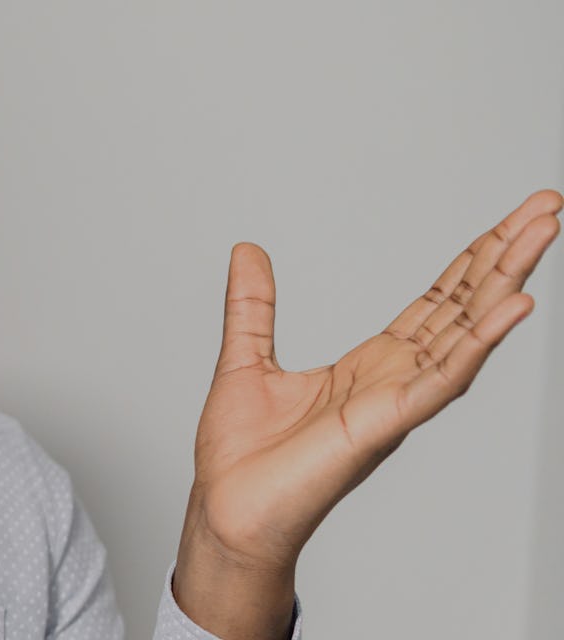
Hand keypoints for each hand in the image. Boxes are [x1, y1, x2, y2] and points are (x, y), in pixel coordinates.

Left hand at [171, 190, 562, 638]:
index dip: (473, 259)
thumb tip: (247, 251)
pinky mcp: (384, 426)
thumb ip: (253, 306)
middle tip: (547, 206)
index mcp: (372, 367)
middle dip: (507, 255)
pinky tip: (514, 305)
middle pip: (465, 307)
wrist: (224, 513)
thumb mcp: (246, 360)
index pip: (437, 302)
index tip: (510, 219)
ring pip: (466, 333)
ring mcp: (397, 403)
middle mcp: (396, 382)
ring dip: (506, 282)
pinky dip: (479, 342)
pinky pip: (442, 379)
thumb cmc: (242, 458)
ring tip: (543, 233)